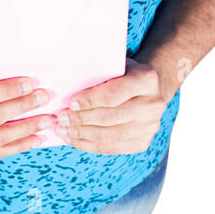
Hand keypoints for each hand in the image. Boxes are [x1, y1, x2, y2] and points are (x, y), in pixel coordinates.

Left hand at [53, 55, 168, 154]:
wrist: (150, 89)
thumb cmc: (125, 74)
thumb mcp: (116, 65)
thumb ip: (99, 73)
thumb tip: (66, 87)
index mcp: (147, 80)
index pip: (113, 94)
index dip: (90, 101)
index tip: (70, 103)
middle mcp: (153, 104)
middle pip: (109, 117)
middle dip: (81, 119)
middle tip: (61, 118)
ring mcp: (150, 126)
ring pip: (109, 136)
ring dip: (81, 135)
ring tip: (62, 130)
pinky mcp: (142, 142)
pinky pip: (111, 148)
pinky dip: (89, 145)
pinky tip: (74, 140)